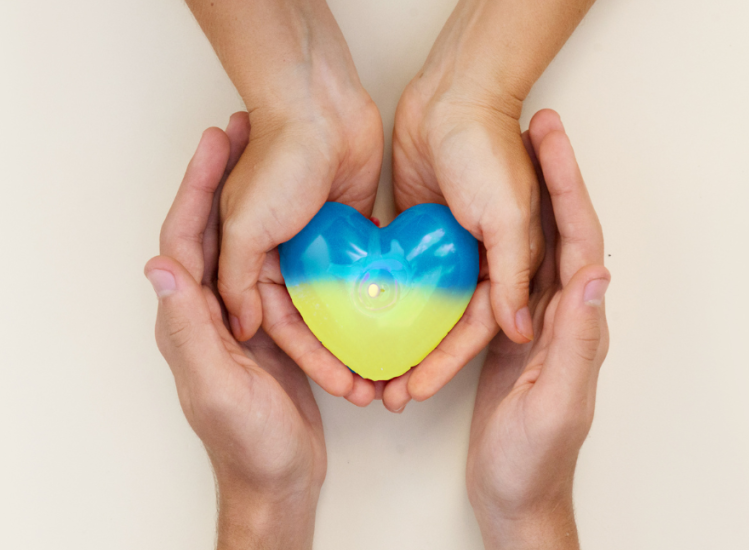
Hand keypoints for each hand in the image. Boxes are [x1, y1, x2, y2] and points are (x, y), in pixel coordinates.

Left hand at [145, 114, 324, 549]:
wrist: (281, 478)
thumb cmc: (249, 441)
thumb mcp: (218, 386)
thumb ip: (187, 329)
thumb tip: (159, 266)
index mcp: (187, 319)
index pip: (183, 239)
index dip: (195, 186)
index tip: (216, 141)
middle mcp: (207, 311)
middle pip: (211, 231)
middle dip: (222, 178)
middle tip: (244, 130)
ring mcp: (238, 317)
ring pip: (244, 246)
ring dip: (255, 200)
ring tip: (274, 157)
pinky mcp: (267, 328)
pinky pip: (272, 272)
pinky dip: (285, 238)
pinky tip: (308, 217)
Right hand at [186, 0, 384, 403]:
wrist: (319, 106)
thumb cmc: (277, 161)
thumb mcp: (246, 227)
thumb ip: (238, 279)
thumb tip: (243, 325)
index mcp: (250, 261)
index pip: (281, 326)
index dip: (311, 360)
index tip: (343, 387)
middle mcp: (282, 258)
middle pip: (312, 322)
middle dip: (338, 358)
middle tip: (368, 388)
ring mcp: (318, 245)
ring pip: (340, 303)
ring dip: (361, 334)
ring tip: (391, 365)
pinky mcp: (351, 230)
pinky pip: (364, 273)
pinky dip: (377, 297)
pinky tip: (401, 324)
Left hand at [386, 0, 594, 409]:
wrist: (453, 97)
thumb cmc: (488, 151)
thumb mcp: (508, 217)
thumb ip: (511, 275)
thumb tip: (519, 329)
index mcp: (504, 265)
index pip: (473, 330)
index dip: (445, 364)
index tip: (414, 390)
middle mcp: (475, 262)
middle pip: (443, 326)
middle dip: (418, 362)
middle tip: (385, 393)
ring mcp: (441, 247)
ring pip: (418, 306)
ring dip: (396, 337)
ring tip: (366, 368)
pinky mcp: (412, 230)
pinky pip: (397, 273)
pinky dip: (382, 298)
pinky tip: (357, 321)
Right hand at [466, 110, 609, 549]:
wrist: (513, 490)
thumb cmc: (534, 455)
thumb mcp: (555, 401)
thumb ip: (576, 340)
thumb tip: (594, 274)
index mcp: (578, 323)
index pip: (581, 241)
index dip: (569, 185)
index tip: (551, 137)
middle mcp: (562, 313)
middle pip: (561, 230)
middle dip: (551, 175)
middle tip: (533, 124)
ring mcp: (534, 320)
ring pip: (532, 246)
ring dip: (526, 198)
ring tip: (507, 153)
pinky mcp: (509, 332)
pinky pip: (505, 273)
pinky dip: (496, 237)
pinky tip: (474, 217)